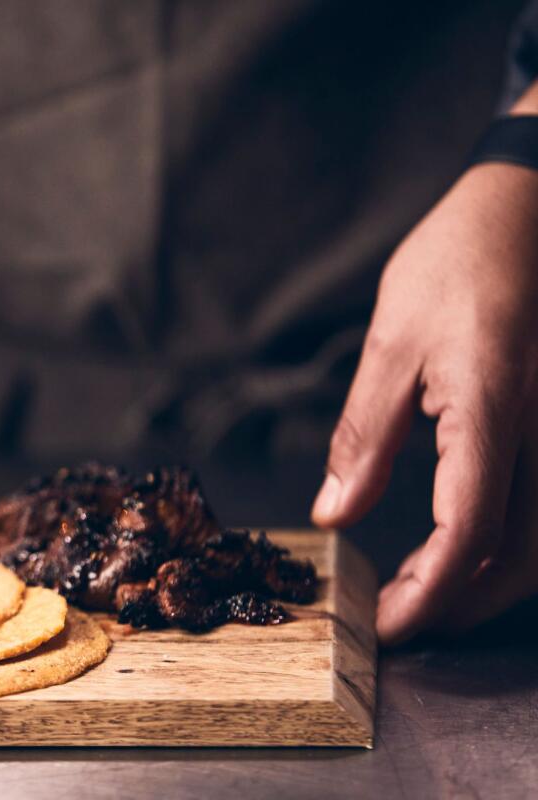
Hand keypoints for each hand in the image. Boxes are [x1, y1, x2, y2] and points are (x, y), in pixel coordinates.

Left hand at [312, 160, 537, 643]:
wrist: (528, 211)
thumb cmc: (457, 264)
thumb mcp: (390, 344)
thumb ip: (365, 437)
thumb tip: (335, 514)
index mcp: (496, 414)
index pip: (466, 532)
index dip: (425, 592)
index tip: (382, 625)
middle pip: (514, 558)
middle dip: (452, 603)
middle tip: (392, 618)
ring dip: (482, 584)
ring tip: (418, 591)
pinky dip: (506, 548)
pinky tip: (459, 547)